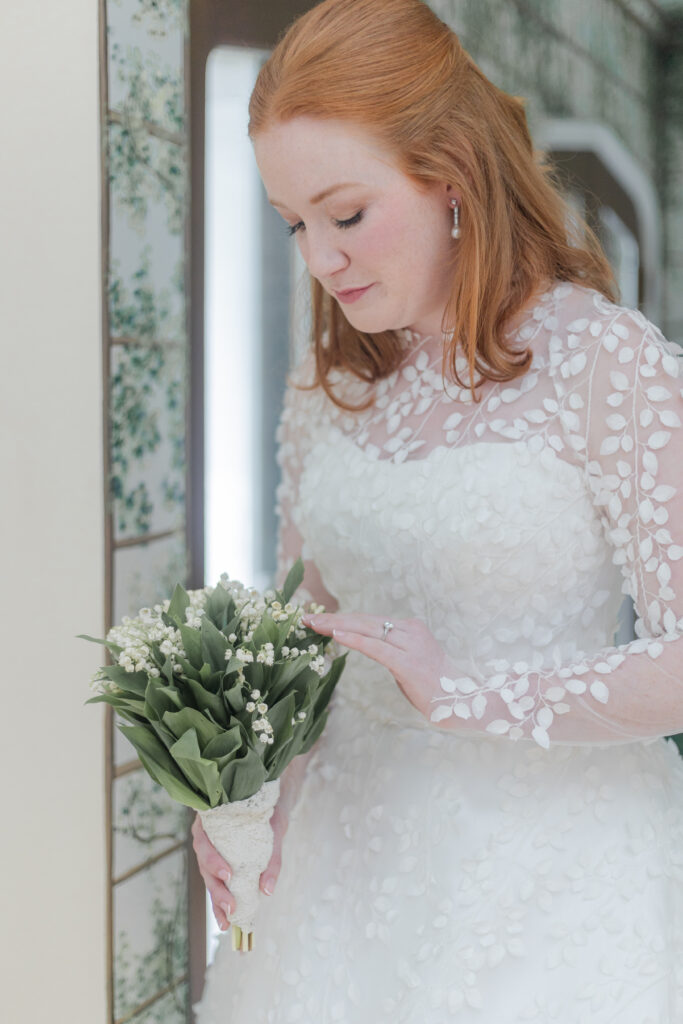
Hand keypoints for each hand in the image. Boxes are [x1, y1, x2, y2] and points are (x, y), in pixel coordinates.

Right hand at [191, 800, 289, 929]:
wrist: (272, 805)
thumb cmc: (270, 814)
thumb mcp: (275, 831)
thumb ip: (272, 858)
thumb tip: (267, 891)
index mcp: (212, 820)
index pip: (204, 840)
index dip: (213, 860)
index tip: (228, 875)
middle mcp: (206, 835)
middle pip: (203, 864)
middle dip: (217, 889)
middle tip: (231, 907)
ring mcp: (211, 850)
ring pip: (208, 877)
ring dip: (216, 900)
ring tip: (226, 921)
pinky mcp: (219, 862)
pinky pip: (216, 881)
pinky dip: (220, 900)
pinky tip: (226, 919)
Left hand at [301, 611, 448, 719]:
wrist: (463, 702)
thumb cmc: (434, 687)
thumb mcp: (408, 663)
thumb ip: (390, 651)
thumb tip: (368, 646)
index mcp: (410, 627)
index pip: (369, 620)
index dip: (343, 618)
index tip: (320, 618)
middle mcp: (410, 630)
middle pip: (364, 620)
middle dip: (334, 618)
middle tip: (307, 618)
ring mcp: (410, 644)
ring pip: (366, 629)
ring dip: (337, 625)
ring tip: (314, 624)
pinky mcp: (408, 662)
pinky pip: (376, 647)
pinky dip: (354, 639)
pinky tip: (336, 635)